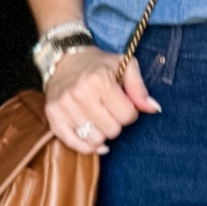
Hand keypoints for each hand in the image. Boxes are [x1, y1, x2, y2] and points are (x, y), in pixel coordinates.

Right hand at [43, 45, 159, 153]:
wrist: (63, 60)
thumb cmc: (98, 65)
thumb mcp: (124, 66)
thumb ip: (140, 88)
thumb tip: (153, 109)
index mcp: (100, 80)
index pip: (127, 115)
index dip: (129, 112)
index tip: (123, 104)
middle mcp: (80, 93)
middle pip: (112, 130)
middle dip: (116, 122)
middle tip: (109, 110)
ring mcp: (64, 106)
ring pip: (95, 140)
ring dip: (101, 133)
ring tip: (97, 118)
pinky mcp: (53, 116)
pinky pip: (74, 144)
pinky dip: (86, 145)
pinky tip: (92, 137)